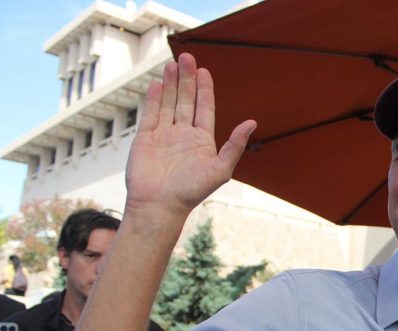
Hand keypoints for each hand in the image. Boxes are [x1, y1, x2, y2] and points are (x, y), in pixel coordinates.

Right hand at [125, 52, 255, 219]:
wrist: (159, 206)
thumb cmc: (191, 192)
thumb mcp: (219, 170)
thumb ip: (234, 146)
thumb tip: (252, 122)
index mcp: (202, 141)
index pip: (204, 108)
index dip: (204, 89)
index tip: (204, 70)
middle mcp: (183, 136)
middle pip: (186, 101)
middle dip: (187, 79)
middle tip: (186, 57)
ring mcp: (164, 136)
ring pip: (168, 104)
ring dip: (171, 84)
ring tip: (172, 64)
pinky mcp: (145, 139)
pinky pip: (150, 114)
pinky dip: (154, 99)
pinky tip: (158, 84)